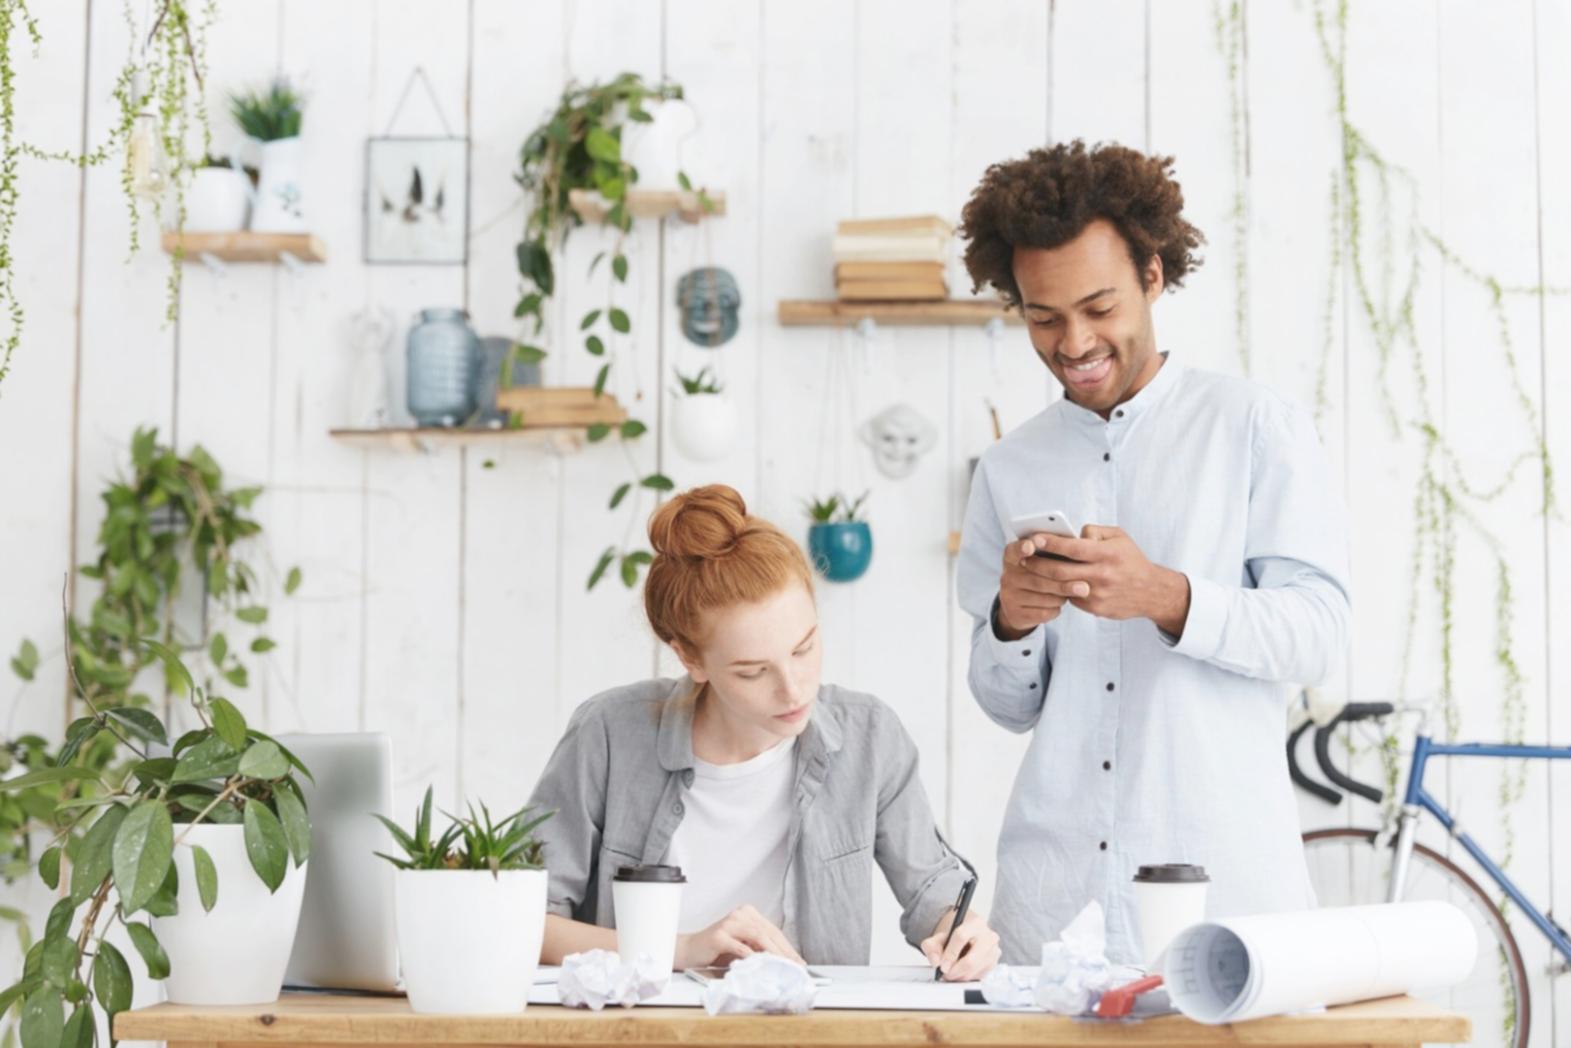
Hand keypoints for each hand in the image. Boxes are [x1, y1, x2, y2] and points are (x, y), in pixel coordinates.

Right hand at [674, 904, 805, 968]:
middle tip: (795, 965)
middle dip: (784, 951)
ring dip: (773, 952)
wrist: (690, 950)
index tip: (798, 961)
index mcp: (748, 914)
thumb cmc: (717, 950)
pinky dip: (751, 956)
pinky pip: (739, 946)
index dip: (788, 947)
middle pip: (768, 932)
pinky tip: (760, 964)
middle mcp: (740, 915)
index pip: (773, 930)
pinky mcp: (718, 936)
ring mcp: (729, 923)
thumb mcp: (744, 947)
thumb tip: (784, 960)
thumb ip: (760, 948)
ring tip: (783, 965)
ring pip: (758, 935)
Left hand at [921, 909, 1000, 981]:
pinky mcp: (994, 964)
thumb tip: (936, 961)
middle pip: (971, 960)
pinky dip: (967, 978)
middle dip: (955, 971)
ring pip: (974, 970)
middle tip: (945, 974)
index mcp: (975, 923)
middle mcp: (988, 936)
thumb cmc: (955, 937)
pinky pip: (979, 976)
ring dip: (959, 976)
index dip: (950, 954)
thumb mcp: (939, 938)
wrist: (969, 937)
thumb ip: (931, 946)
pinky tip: (960, 972)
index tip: (942, 966)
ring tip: (950, 974)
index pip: (961, 937)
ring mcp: (993, 951)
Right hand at [995, 536, 1092, 638]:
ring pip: (1043, 598)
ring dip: (1063, 597)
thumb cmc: (1039, 575)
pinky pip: (1043, 612)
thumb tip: (1081, 541)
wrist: (1021, 606)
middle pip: (1038, 579)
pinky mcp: (1016, 614)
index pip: (1014, 550)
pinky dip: (1056, 609)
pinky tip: (1059, 604)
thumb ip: (1055, 551)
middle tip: (1084, 587)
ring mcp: (1009, 596)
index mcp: (1012, 558)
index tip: (1030, 546)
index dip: (1021, 547)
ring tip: (1075, 593)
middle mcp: (1007, 576)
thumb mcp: (1041, 561)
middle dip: (1063, 584)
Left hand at [1032, 525, 1189, 634]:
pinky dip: (1059, 589)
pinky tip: (1050, 582)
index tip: (1033, 538)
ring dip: (1042, 578)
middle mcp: (1102, 575)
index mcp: (1107, 554)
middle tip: (1022, 557)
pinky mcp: (1095, 609)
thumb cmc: (1131, 559)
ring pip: (1062, 586)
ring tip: (1029, 569)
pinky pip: (1071, 598)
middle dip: (1036, 563)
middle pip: (1060, 571)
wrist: (1150, 591)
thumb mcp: (1119, 537)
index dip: (1050, 543)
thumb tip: (1072, 534)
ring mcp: (1098, 594)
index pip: (1072, 548)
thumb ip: (1094, 531)